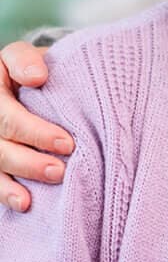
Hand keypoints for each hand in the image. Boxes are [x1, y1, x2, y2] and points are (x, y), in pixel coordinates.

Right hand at [0, 41, 72, 211]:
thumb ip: (26, 61)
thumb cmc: (35, 69)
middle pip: (0, 144)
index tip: (67, 144)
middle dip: (29, 160)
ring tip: (42, 191)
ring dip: (16, 181)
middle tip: (61, 170)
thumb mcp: (26, 57)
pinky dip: (5, 193)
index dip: (34, 132)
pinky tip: (24, 204)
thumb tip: (37, 77)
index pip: (7, 115)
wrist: (31, 80)